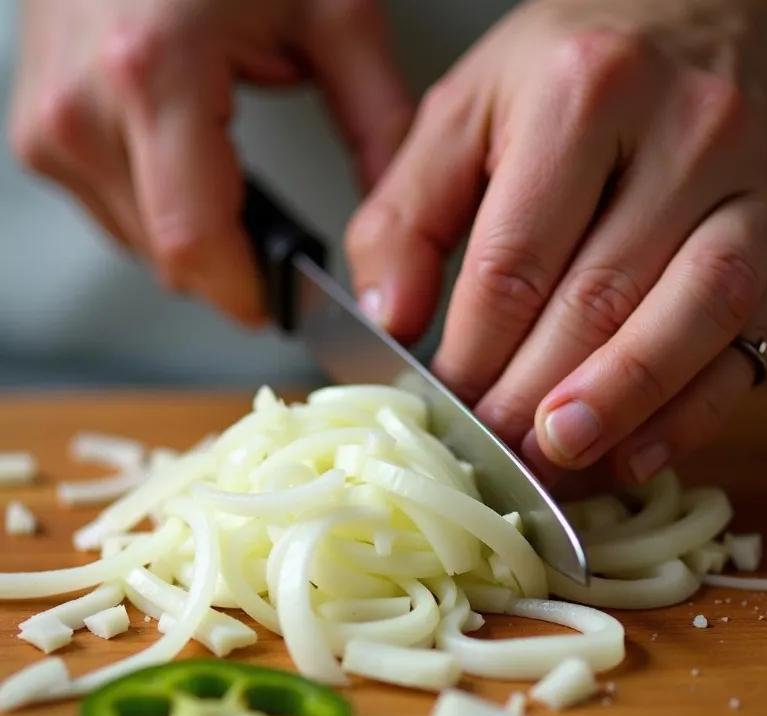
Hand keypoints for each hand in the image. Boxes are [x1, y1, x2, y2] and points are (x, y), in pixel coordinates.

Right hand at [10, 0, 411, 323]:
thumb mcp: (332, 16)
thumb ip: (378, 123)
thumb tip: (394, 216)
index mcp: (155, 75)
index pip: (197, 246)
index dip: (247, 294)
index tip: (281, 305)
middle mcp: (84, 107)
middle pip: (168, 258)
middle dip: (230, 270)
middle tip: (275, 246)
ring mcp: (51, 122)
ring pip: (139, 245)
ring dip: (196, 240)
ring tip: (234, 195)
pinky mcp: (41, 131)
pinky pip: (112, 212)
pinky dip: (161, 212)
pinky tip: (192, 175)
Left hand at [347, 0, 766, 485]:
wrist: (706, 8)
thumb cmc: (577, 62)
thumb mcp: (465, 111)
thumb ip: (409, 211)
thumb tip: (389, 315)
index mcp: (583, 98)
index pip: (514, 262)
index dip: (472, 349)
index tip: (444, 398)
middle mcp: (684, 135)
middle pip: (598, 300)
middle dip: (533, 395)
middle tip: (491, 451)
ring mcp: (753, 185)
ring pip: (689, 319)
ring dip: (620, 406)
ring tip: (559, 459)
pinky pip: (750, 334)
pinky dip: (695, 408)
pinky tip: (640, 448)